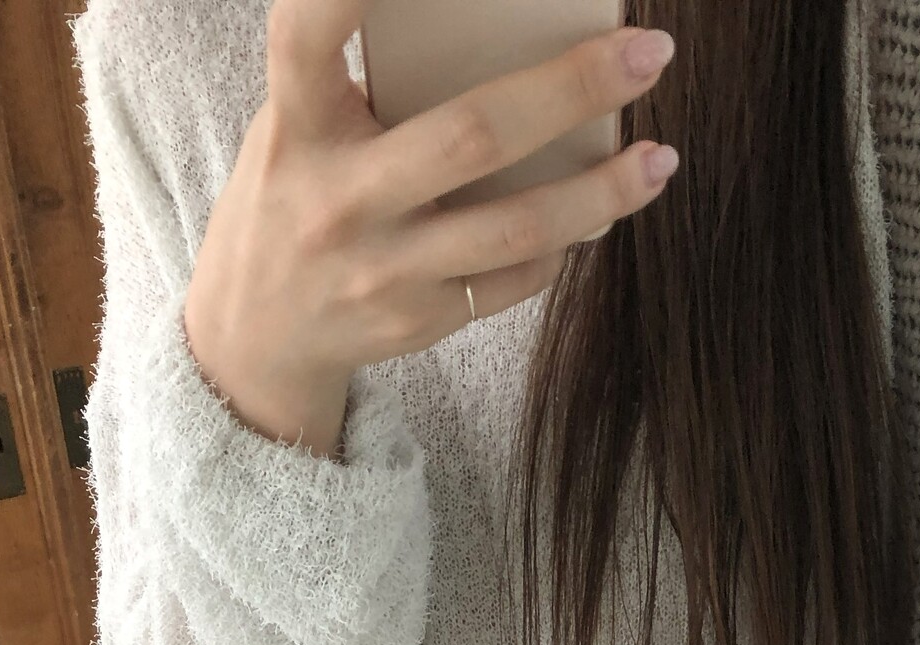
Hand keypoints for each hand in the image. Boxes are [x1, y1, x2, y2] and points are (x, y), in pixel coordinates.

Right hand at [182, 0, 679, 458]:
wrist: (259, 337)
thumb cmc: (297, 195)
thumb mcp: (301, 126)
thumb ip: (368, 81)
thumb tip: (503, 31)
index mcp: (299, 125)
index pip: (309, 33)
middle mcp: (340, 199)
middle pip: (472, 135)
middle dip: (571, 89)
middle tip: (648, 52)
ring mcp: (385, 270)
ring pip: (517, 228)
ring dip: (603, 193)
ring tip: (661, 159)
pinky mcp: (420, 322)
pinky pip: (514, 279)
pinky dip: (563, 242)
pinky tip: (597, 213)